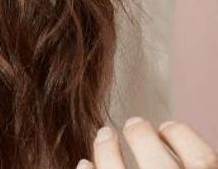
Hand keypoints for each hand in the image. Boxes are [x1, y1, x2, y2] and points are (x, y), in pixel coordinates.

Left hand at [76, 118, 217, 168]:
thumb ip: (186, 166)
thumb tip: (168, 143)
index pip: (202, 159)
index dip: (182, 135)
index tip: (166, 126)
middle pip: (159, 163)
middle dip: (142, 136)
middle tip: (132, 123)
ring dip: (106, 151)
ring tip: (104, 135)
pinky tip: (84, 164)